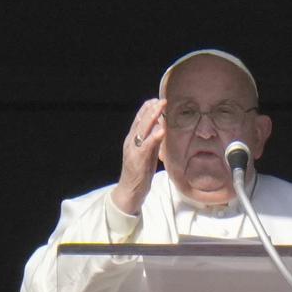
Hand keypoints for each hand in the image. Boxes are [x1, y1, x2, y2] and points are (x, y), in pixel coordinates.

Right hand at [111, 98, 165, 214]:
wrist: (130, 192)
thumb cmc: (140, 174)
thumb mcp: (148, 154)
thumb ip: (153, 142)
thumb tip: (161, 129)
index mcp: (133, 140)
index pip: (139, 120)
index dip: (147, 109)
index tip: (156, 99)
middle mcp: (131, 142)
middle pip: (141, 121)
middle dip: (151, 109)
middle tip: (161, 99)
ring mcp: (133, 150)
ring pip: (142, 130)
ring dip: (152, 117)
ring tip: (161, 107)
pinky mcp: (138, 160)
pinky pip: (146, 146)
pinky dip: (154, 137)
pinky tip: (161, 130)